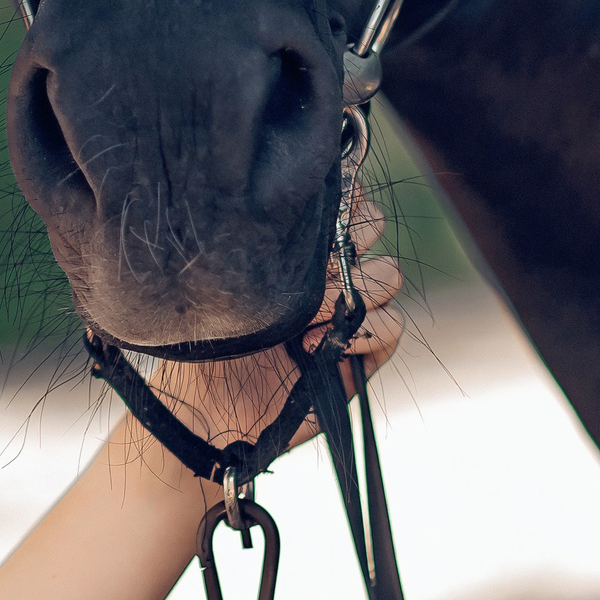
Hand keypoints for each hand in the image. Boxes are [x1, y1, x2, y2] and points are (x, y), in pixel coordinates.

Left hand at [137, 200, 405, 455]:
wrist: (207, 406)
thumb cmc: (210, 336)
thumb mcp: (228, 278)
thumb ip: (262, 238)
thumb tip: (280, 195)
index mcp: (305, 242)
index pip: (346, 193)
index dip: (341, 193)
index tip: (312, 209)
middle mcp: (334, 269)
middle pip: (374, 224)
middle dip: (349, 234)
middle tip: (312, 263)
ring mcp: (353, 311)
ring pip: (389, 273)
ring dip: (350, 287)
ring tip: (304, 314)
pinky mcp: (364, 354)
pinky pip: (392, 326)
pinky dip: (360, 331)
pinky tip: (313, 346)